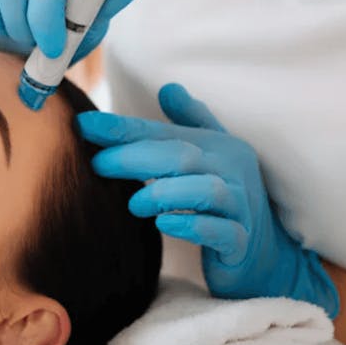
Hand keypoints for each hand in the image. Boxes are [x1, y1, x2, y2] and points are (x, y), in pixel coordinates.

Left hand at [75, 84, 339, 317]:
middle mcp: (232, 171)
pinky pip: (220, 231)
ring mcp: (240, 207)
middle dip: (134, 157)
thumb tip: (168, 87)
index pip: (165, 133)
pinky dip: (191, 226)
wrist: (262, 257)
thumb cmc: (225, 202)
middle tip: (96, 164)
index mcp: (219, 146)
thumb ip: (188, 123)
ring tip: (133, 203)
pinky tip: (164, 224)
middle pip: (181, 157)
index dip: (124, 128)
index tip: (83, 124)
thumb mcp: (209, 158)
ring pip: (205, 191)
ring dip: (164, 193)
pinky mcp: (241, 242)